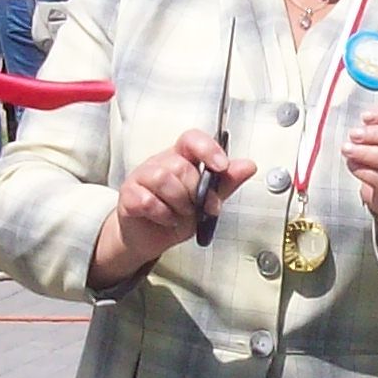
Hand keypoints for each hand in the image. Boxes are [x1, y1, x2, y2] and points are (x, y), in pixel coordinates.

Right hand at [96, 130, 255, 275]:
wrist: (148, 238)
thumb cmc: (175, 216)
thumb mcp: (206, 203)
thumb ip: (224, 184)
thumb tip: (248, 166)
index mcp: (182, 158)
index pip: (192, 139)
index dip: (208, 149)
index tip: (221, 166)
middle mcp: (161, 162)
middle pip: (181, 165)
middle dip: (195, 192)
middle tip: (197, 208)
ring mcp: (142, 176)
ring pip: (162, 178)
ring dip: (178, 203)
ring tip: (180, 214)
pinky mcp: (129, 195)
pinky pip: (146, 200)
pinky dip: (162, 214)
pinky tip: (165, 218)